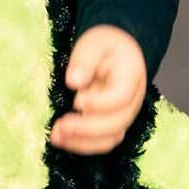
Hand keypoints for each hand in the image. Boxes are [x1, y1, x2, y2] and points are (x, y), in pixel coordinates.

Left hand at [50, 24, 146, 155]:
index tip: (77, 100)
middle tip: (61, 124)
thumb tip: (74, 81)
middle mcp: (132, 101)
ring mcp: (124, 115)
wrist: (117, 55)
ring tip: (56, 137)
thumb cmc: (105, 47)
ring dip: (82, 142)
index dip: (100, 103)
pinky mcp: (112, 125)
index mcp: (131, 76)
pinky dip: (81, 145)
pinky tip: (60, 140)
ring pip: (110, 138)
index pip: (121, 95)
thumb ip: (85, 59)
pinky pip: (101, 142)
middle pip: (117, 122)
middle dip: (87, 128)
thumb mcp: (94, 43)